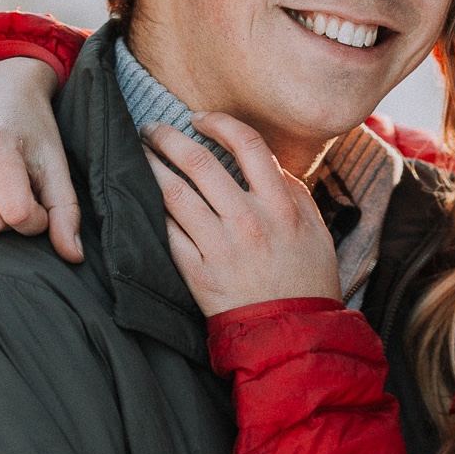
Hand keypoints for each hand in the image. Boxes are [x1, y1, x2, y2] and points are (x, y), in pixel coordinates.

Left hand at [143, 111, 338, 316]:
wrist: (292, 335)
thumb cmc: (307, 281)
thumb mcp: (316, 230)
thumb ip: (293, 192)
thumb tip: (266, 164)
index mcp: (281, 205)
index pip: (247, 144)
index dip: (218, 123)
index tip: (199, 118)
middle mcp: (248, 221)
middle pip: (199, 161)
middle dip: (168, 137)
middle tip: (152, 129)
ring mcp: (220, 247)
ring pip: (174, 193)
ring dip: (151, 166)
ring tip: (139, 154)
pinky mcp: (198, 272)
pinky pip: (168, 232)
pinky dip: (153, 210)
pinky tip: (143, 198)